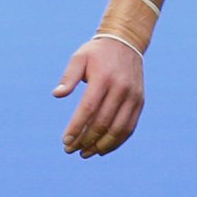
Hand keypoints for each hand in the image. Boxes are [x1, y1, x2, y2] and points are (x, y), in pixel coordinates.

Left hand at [52, 37, 144, 157]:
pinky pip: (129, 127)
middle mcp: (120, 88)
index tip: (65, 141)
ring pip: (118, 129)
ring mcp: (133, 97)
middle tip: (70, 150)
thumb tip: (57, 95)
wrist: (126, 42)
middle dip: (85, 140)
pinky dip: (116, 142)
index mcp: (103, 78)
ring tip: (85, 154)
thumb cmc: (96, 52)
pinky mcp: (139, 102)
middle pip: (102, 122)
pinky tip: (102, 149)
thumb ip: (68, 77)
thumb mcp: (79, 58)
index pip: (88, 109)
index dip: (76, 128)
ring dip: (101, 146)